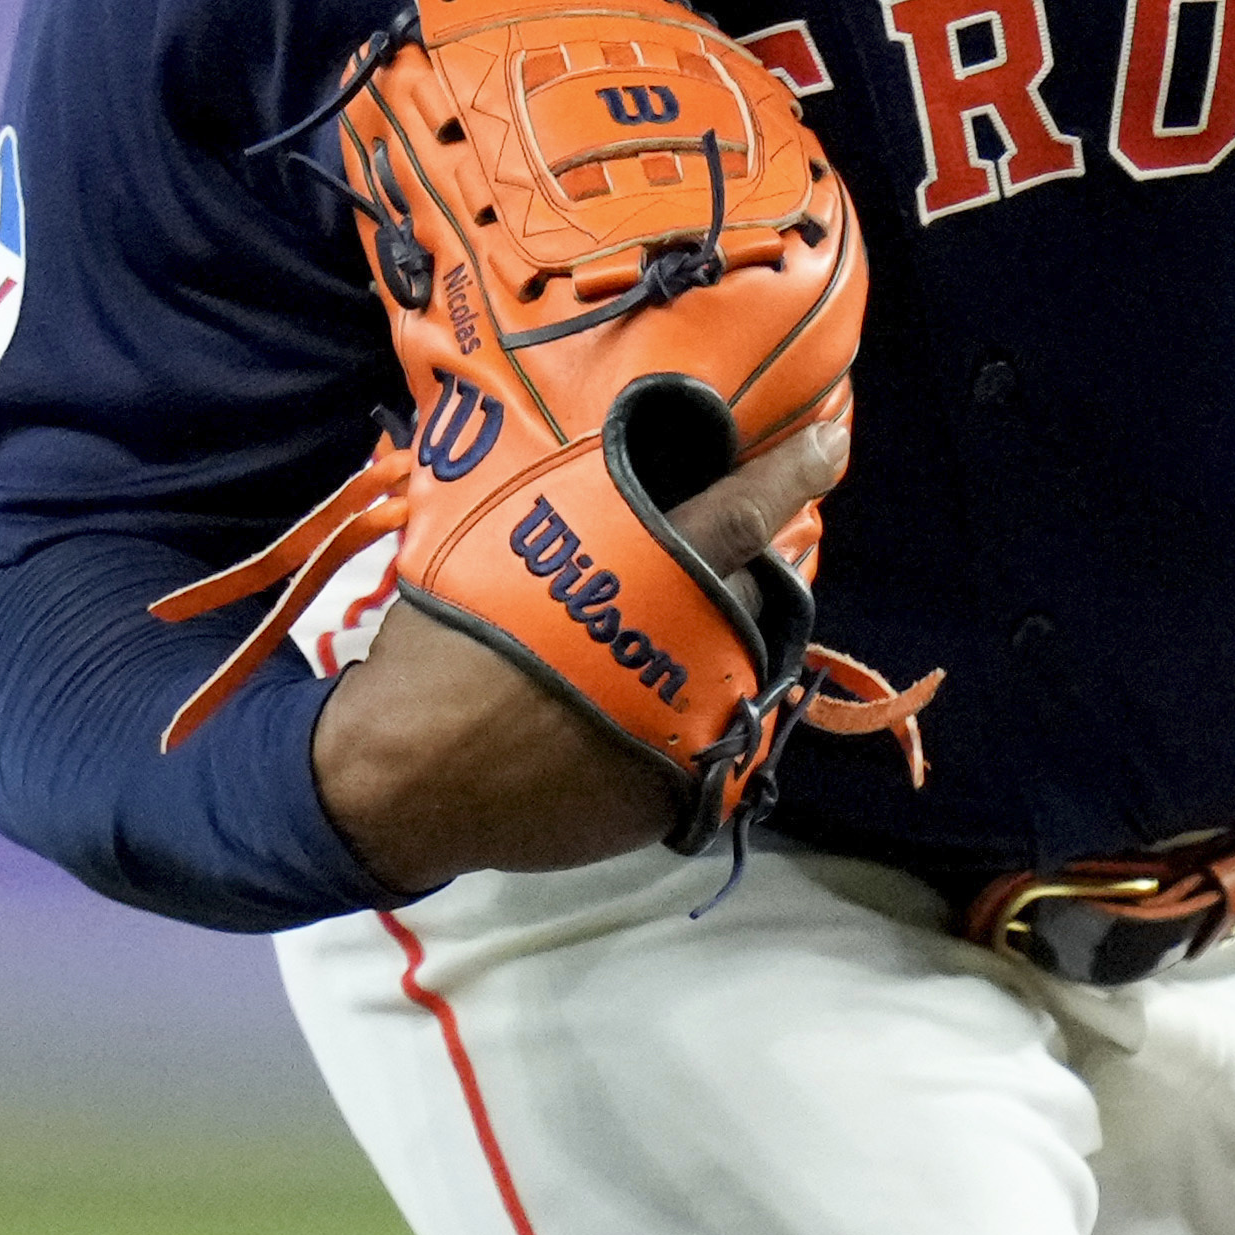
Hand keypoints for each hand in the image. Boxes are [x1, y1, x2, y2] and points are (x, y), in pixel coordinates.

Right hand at [307, 405, 848, 889]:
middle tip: (714, 571)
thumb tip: (634, 496)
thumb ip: (585, 529)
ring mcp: (690, 726)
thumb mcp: (504, 552)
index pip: (742, 510)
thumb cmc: (443, 649)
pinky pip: (708, 743)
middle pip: (758, 593)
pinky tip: (632, 718)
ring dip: (725, 648)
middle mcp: (685, 646)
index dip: (794, 471)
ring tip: (668, 647)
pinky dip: (685, 721)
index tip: (832, 443)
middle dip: (751, 577)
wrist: (402, 778)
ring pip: (746, 668)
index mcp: (641, 574)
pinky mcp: (678, 792)